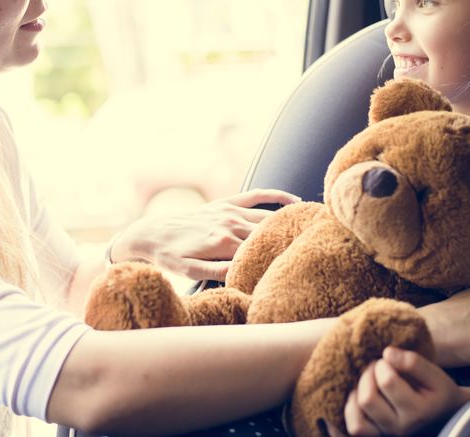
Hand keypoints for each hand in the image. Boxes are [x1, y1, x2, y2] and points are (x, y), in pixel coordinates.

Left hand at [111, 189, 300, 280]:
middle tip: (320, 245)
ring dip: (290, 221)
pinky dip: (276, 196)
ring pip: (266, 217)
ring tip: (315, 226)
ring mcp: (229, 210)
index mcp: (224, 243)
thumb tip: (244, 275)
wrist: (149, 233)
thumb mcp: (189, 272)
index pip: (260, 252)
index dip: (282, 257)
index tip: (304, 262)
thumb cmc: (169, 258)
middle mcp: (230, 223)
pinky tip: (294, 201)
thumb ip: (218, 273)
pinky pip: (256, 195)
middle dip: (292, 239)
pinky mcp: (226, 202)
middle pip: (268, 234)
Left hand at [327, 348, 469, 435]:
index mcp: (417, 412)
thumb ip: (413, 362)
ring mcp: (387, 434)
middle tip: (378, 368)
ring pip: (357, 415)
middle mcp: (400, 428)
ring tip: (370, 382)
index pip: (387, 382)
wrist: (446, 416)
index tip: (390, 360)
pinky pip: (355, 426)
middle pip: (367, 399)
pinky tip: (361, 394)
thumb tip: (387, 353)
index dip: (384, 364)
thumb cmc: (438, 392)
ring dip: (358, 391)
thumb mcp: (435, 375)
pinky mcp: (377, 436)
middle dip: (368, 375)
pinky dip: (352, 408)